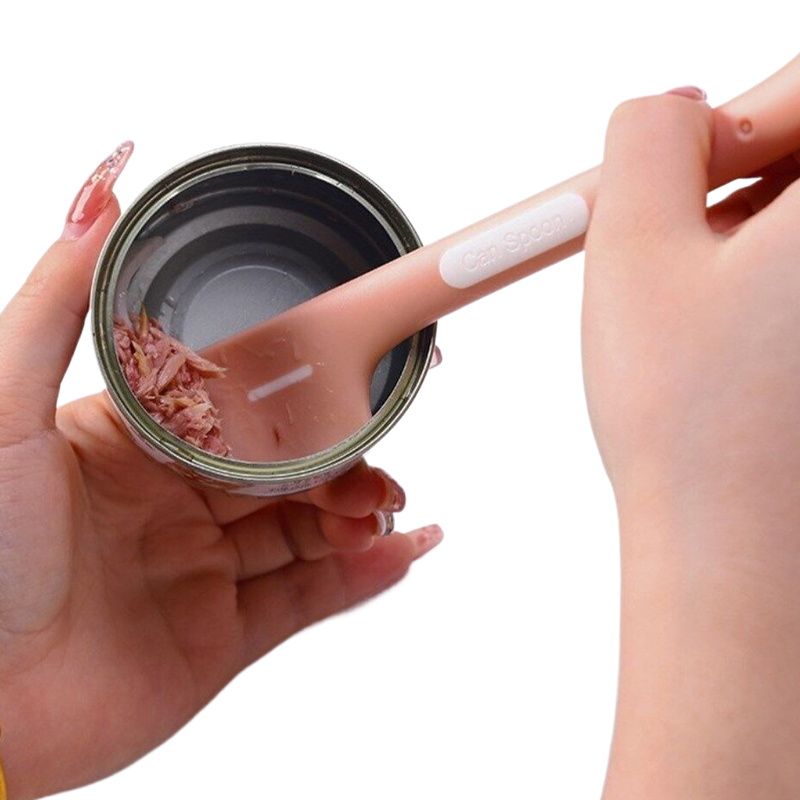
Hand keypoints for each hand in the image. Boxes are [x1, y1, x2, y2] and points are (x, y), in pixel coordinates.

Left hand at [0, 144, 441, 799]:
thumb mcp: (5, 408)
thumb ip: (58, 301)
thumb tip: (97, 194)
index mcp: (133, 445)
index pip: (239, 401)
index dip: (298, 384)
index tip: (347, 365)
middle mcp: (172, 504)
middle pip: (286, 467)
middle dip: (342, 458)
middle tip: (379, 455)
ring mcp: (202, 571)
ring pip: (306, 530)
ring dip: (359, 514)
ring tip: (390, 507)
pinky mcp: (222, 636)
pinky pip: (309, 599)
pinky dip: (362, 576)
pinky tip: (399, 551)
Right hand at [583, 89, 799, 797]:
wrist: (746, 573)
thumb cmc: (695, 432)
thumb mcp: (630, 250)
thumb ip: (643, 138)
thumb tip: (673, 114)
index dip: (763, 105)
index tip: (705, 149)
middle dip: (766, 170)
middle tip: (699, 226)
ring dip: (772, 235)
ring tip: (714, 309)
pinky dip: (791, 293)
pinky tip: (755, 343)